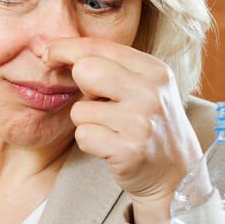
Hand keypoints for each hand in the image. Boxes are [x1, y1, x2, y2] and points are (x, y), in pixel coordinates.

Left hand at [44, 37, 202, 223]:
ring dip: (87, 122)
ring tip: (112, 130)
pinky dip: (89, 143)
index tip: (48, 52)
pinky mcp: (128, 149)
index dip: (66, 48)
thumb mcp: (143, 88)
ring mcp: (141, 121)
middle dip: (81, 88)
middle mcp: (150, 92)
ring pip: (80, 109)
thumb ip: (111, 67)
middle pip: (86, 70)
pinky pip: (83, 136)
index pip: (98, 47)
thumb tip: (56, 49)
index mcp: (155, 70)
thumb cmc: (149, 126)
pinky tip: (110, 146)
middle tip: (96, 102)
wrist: (176, 175)